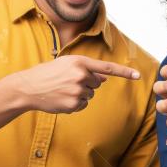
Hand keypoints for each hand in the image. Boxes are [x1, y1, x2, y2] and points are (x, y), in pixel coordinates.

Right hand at [8, 55, 139, 113]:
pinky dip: (74, 103)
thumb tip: (104, 78)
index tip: (138, 76)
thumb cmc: (48, 73)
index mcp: (80, 62)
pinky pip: (83, 105)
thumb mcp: (67, 64)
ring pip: (90, 95)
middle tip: (68, 81)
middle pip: (97, 83)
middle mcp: (81, 76)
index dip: (124, 72)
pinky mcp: (73, 104)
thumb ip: (87, 69)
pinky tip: (62, 98)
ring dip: (80, 93)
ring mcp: (77, 91)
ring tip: (62, 90)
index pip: (107, 68)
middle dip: (87, 83)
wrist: (28, 87)